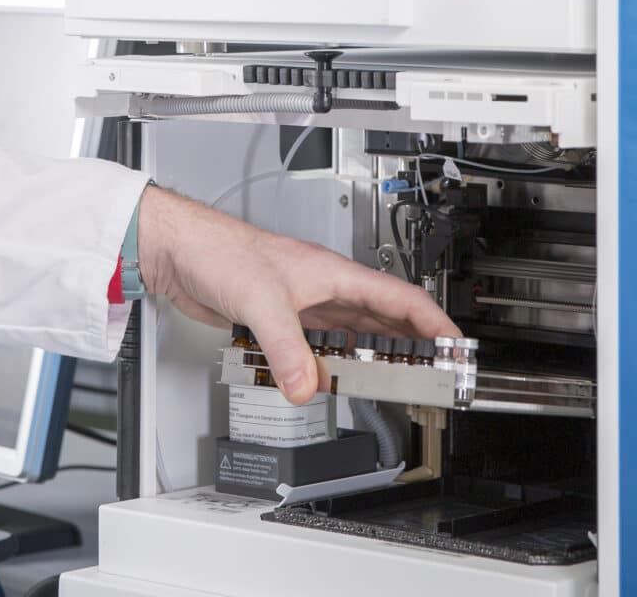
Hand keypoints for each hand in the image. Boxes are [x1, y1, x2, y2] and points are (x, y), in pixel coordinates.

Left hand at [136, 185, 460, 404]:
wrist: (180, 249)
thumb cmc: (220, 250)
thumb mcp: (261, 301)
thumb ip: (287, 349)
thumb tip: (306, 386)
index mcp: (333, 273)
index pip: (400, 298)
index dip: (433, 322)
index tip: (456, 345)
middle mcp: (322, 287)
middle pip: (381, 318)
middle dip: (411, 345)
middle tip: (432, 373)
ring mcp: (301, 302)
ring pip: (349, 333)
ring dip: (368, 356)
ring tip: (389, 381)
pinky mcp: (277, 317)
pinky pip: (315, 344)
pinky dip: (326, 362)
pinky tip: (327, 376)